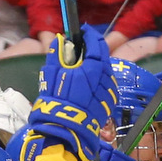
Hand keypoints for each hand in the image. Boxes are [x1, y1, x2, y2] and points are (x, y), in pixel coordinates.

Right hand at [24, 26, 114, 160]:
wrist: (66, 130)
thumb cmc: (56, 100)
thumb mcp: (51, 74)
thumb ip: (57, 54)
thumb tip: (60, 40)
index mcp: (94, 67)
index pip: (96, 44)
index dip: (89, 35)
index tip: (83, 30)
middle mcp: (106, 78)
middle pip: (103, 56)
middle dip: (94, 49)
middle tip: (83, 46)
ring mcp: (109, 91)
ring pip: (106, 71)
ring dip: (97, 65)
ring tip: (84, 65)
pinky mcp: (109, 103)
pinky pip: (106, 85)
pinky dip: (99, 79)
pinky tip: (88, 82)